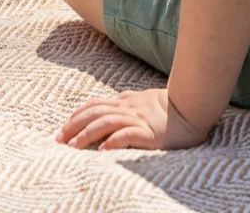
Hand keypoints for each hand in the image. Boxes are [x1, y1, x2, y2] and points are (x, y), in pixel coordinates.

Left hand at [57, 88, 207, 150]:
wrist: (190, 106)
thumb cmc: (165, 105)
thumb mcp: (140, 100)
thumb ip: (125, 101)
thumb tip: (111, 102)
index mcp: (123, 102)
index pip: (93, 106)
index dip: (76, 116)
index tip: (62, 129)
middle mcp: (126, 109)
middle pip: (94, 113)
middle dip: (74, 125)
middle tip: (59, 139)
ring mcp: (138, 119)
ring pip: (106, 122)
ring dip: (87, 134)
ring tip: (74, 146)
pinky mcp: (150, 133)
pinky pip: (129, 135)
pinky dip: (114, 140)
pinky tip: (103, 150)